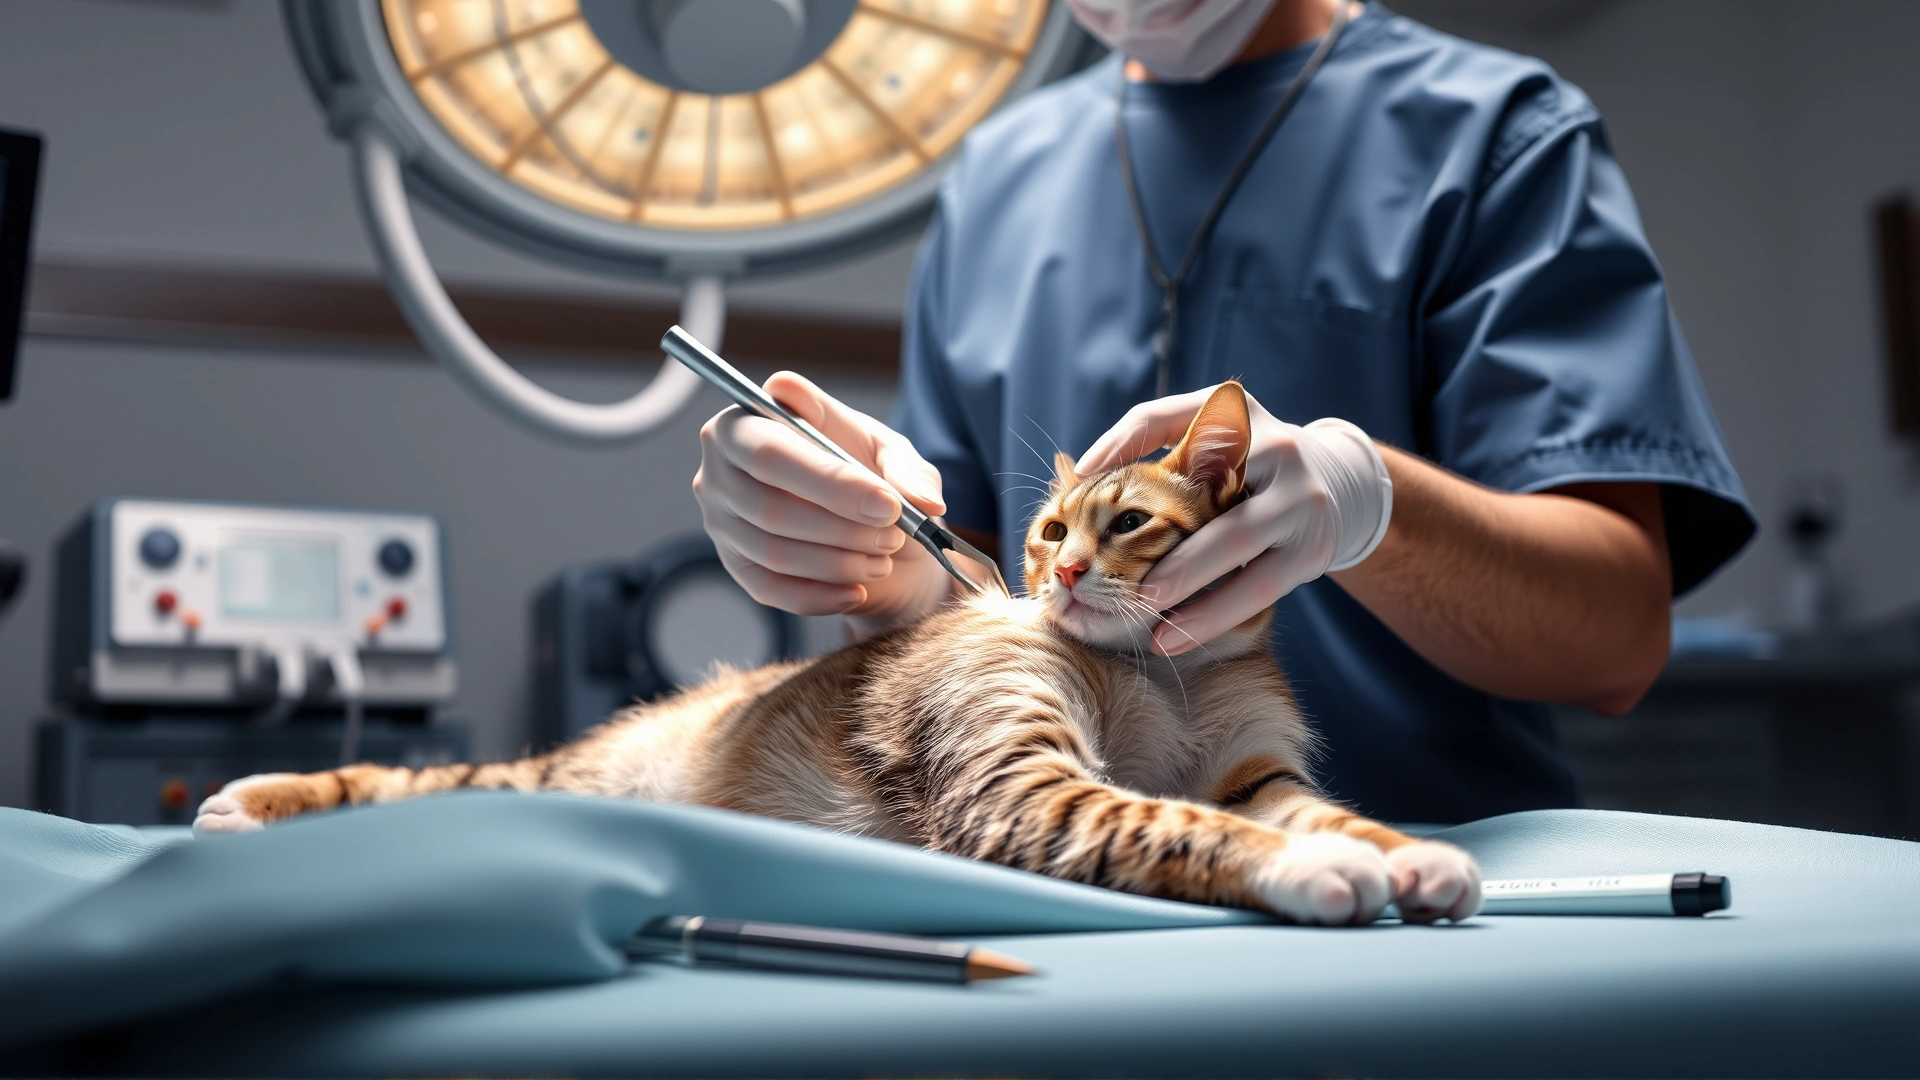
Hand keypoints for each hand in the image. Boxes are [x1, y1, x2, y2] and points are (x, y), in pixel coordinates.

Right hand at [693, 371, 953, 625]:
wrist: (866, 524)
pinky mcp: (735, 564)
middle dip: (841, 526)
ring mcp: (720, 518)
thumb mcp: (894, 456)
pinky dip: (821, 596)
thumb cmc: (867, 472)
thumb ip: (909, 471)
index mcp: (751, 417)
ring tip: (882, 557)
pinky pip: (770, 589)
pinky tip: (857, 591)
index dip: (829, 478)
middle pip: (768, 506)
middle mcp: (721, 465)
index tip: (887, 503)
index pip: (771, 448)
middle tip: (893, 534)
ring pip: (773, 551)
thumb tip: (923, 502)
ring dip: (837, 561)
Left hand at [1076, 385, 1390, 654]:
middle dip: (1180, 562)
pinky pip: (1260, 591)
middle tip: (1136, 594)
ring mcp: (1303, 507)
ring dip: (1199, 604)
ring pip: (1245, 562)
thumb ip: (1152, 436)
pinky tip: (1178, 638)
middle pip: (1222, 515)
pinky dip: (1216, 617)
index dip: (1124, 441)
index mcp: (1240, 417)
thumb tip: (1084, 470)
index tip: (1084, 476)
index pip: (1168, 419)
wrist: (1336, 481)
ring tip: (1155, 634)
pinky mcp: (1313, 552)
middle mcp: (1280, 456)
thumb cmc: (1246, 460)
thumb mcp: (1211, 430)